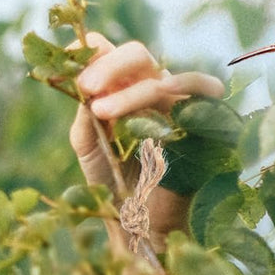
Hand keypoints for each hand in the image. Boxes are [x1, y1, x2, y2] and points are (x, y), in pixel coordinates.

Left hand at [69, 34, 224, 241]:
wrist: (145, 225)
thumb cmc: (117, 186)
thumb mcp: (91, 150)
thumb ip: (84, 118)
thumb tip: (79, 85)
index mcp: (120, 90)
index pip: (109, 53)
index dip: (92, 50)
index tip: (70, 60)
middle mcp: (150, 90)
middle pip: (136, 55)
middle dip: (109, 67)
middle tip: (86, 88)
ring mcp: (177, 103)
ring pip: (161, 78)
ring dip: (132, 89)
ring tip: (102, 111)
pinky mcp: (204, 120)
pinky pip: (204, 92)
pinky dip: (188, 85)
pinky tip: (166, 91)